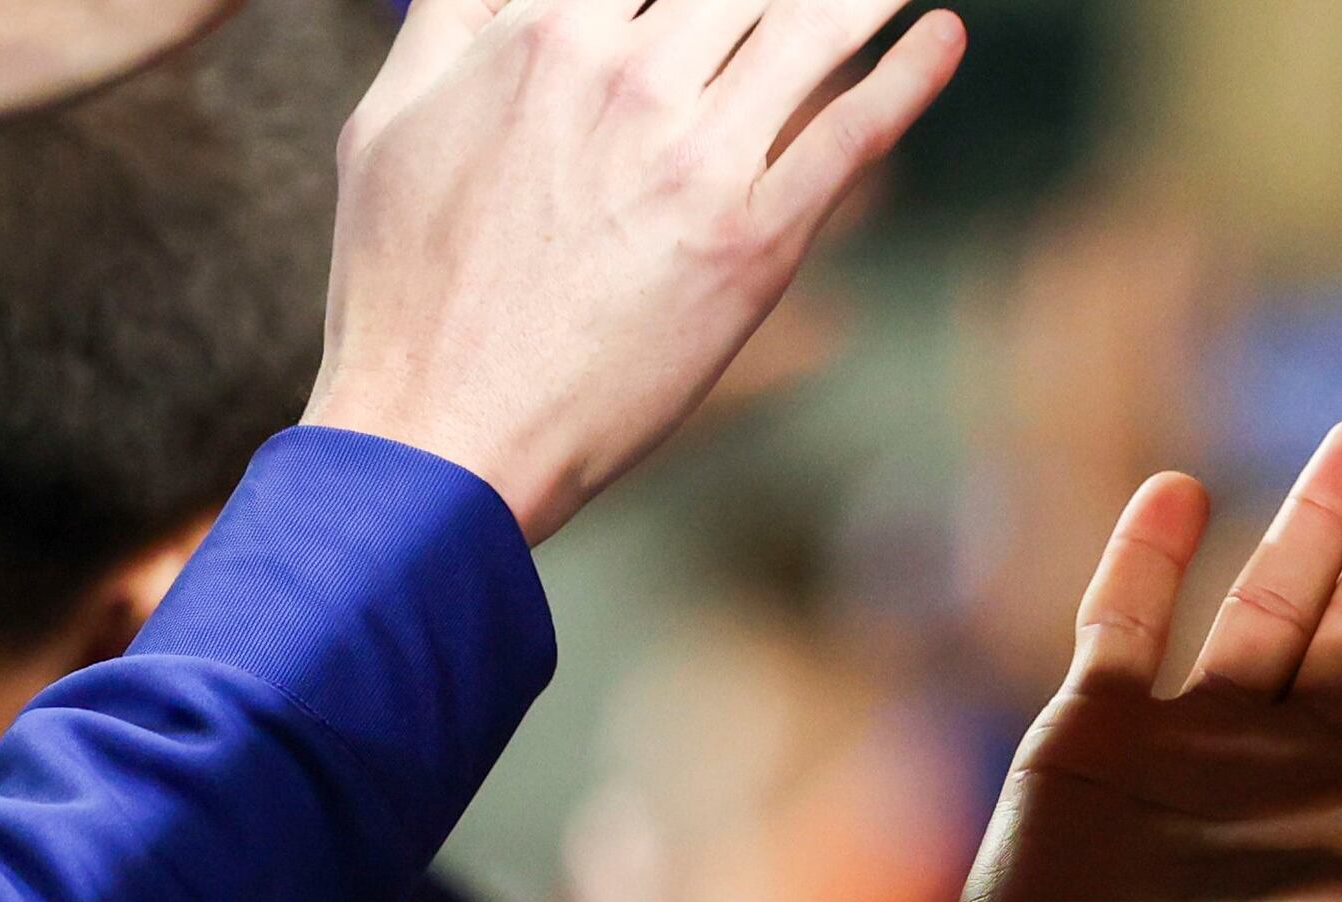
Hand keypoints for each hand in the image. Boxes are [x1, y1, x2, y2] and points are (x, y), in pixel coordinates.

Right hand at [301, 0, 965, 544]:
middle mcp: (628, 78)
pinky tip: (947, 32)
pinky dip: (909, 76)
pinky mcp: (754, 242)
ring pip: (810, 29)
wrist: (440, 422)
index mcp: (542, 34)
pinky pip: (853, 137)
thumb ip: (457, 20)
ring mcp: (695, 158)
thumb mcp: (393, 113)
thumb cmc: (403, 280)